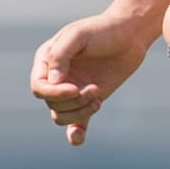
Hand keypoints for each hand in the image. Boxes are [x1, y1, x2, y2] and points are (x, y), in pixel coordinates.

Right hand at [30, 13, 153, 145]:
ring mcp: (72, 91)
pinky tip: (78, 138)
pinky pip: (76, 124)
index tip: (75, 89)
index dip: (53, 93)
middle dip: (73, 101)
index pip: (39, 87)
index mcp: (47, 61)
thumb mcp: (78, 35)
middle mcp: (57, 78)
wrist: (130, 35)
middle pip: (51, 104)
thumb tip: (53, 82)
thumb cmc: (103, 30)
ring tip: (98, 98)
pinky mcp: (88, 101)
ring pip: (62, 115)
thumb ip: (60, 55)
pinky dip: (75, 134)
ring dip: (80, 112)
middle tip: (95, 89)